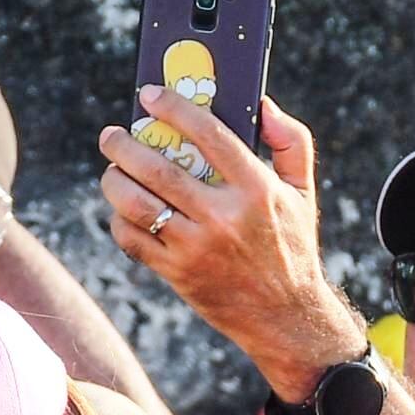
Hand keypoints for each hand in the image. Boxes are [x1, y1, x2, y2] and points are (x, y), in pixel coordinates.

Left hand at [97, 91, 369, 394]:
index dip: (174, 107)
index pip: (208, 134)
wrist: (287, 318)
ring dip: (113, 181)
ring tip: (112, 170)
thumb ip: (292, 142)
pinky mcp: (178, 274)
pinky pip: (132, 240)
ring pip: (136, 203)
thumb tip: (262, 103)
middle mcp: (224, 218)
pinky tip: (123, 209)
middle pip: (158, 168)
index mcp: (257, 190)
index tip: (150, 95)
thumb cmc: (292, 247)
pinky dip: (119, 220)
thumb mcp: (303, 193)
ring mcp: (197, 248)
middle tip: (112, 135)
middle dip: (124, 145)